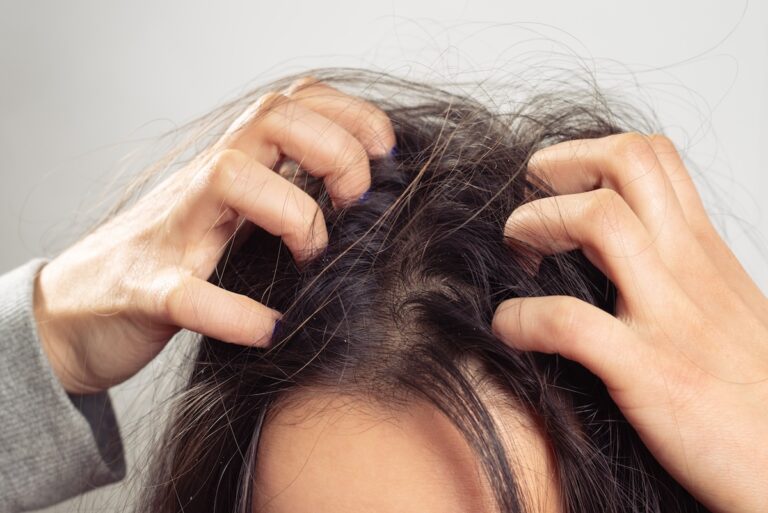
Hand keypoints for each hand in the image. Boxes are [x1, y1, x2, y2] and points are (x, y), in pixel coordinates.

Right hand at [33, 78, 394, 394]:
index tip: (385, 155)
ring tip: (312, 259)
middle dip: (332, 150)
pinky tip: (269, 329)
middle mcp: (201, 188)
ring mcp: (170, 235)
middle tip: (355, 202)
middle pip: (270, 118)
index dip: (349, 116)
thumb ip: (278, 205)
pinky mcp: (145, 293)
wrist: (75, 314)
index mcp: (230, 171)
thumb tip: (362, 214)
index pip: (292, 105)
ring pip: (228, 178)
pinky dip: (235, 314)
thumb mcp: (228, 224)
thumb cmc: (166, 266)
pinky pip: (187, 293)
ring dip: (293, 213)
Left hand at [492, 133, 767, 512]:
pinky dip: (521, 319)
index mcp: (700, 251)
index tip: (553, 186)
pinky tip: (509, 329)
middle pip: (625, 162)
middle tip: (527, 205)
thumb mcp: (722, 306)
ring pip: (598, 219)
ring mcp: (669, 316)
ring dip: (535, 226)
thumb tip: (611, 255)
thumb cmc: (753, 391)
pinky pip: (568, 323)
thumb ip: (675, 269)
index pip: (652, 158)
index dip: (587, 153)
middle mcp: (688, 267)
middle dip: (558, 166)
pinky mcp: (649, 373)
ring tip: (517, 257)